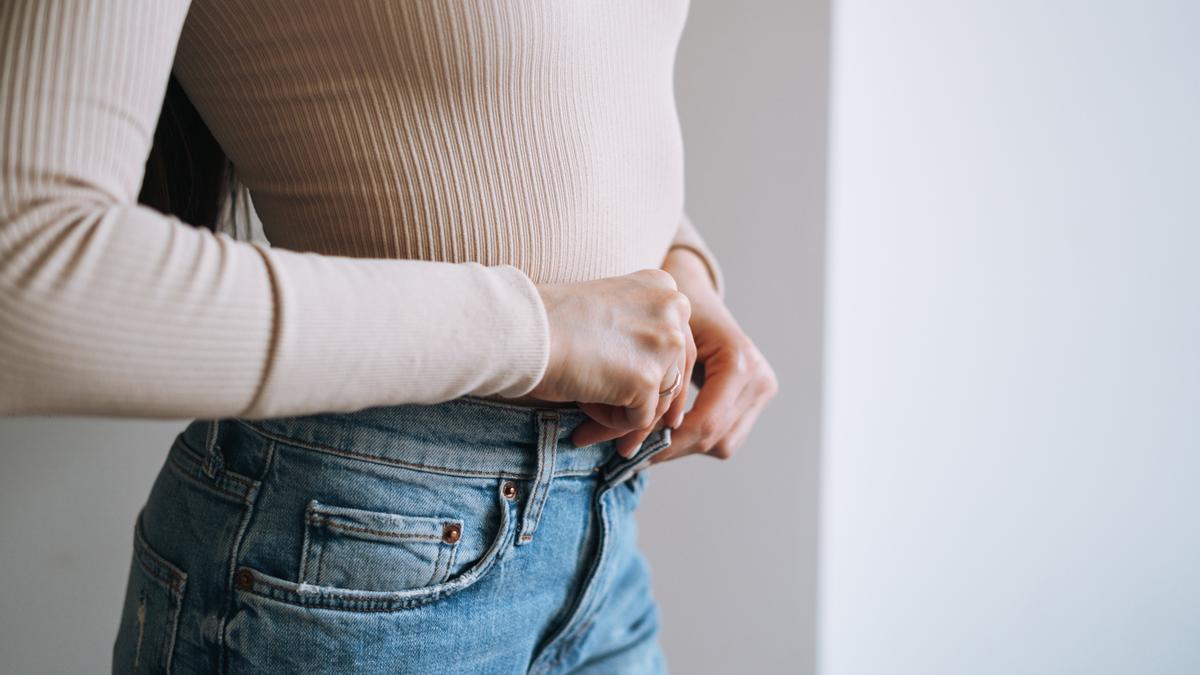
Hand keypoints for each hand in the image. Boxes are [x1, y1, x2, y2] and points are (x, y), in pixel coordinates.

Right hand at [529, 270, 693, 450]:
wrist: (522, 330)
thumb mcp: (606, 311)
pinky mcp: (648, 379)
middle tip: (620, 432)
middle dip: (643, 405)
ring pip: (658, 401)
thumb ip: (636, 333)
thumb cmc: (547, 321)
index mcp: (662, 287)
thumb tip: (651, 379)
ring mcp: (664, 343)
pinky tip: (582, 422)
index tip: (633, 396)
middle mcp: (673, 308)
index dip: (653, 374)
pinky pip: (638, 420)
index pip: (674, 343)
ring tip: (586, 428)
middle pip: (672, 374)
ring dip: (623, 419)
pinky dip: (610, 426)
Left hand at [646, 248, 777, 463]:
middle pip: (715, 438)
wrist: (693, 290)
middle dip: (672, 450)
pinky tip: (667, 432)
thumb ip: (658, 387)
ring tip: (648, 445)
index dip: (669, 445)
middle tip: (633, 455)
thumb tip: (633, 435)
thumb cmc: (671, 309)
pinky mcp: (757, 398)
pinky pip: (726, 436)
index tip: (633, 453)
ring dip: (684, 447)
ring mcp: (763, 390)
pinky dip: (696, 439)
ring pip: (722, 444)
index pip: (706, 422)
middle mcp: (759, 378)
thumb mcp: (662, 342)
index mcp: (739, 361)